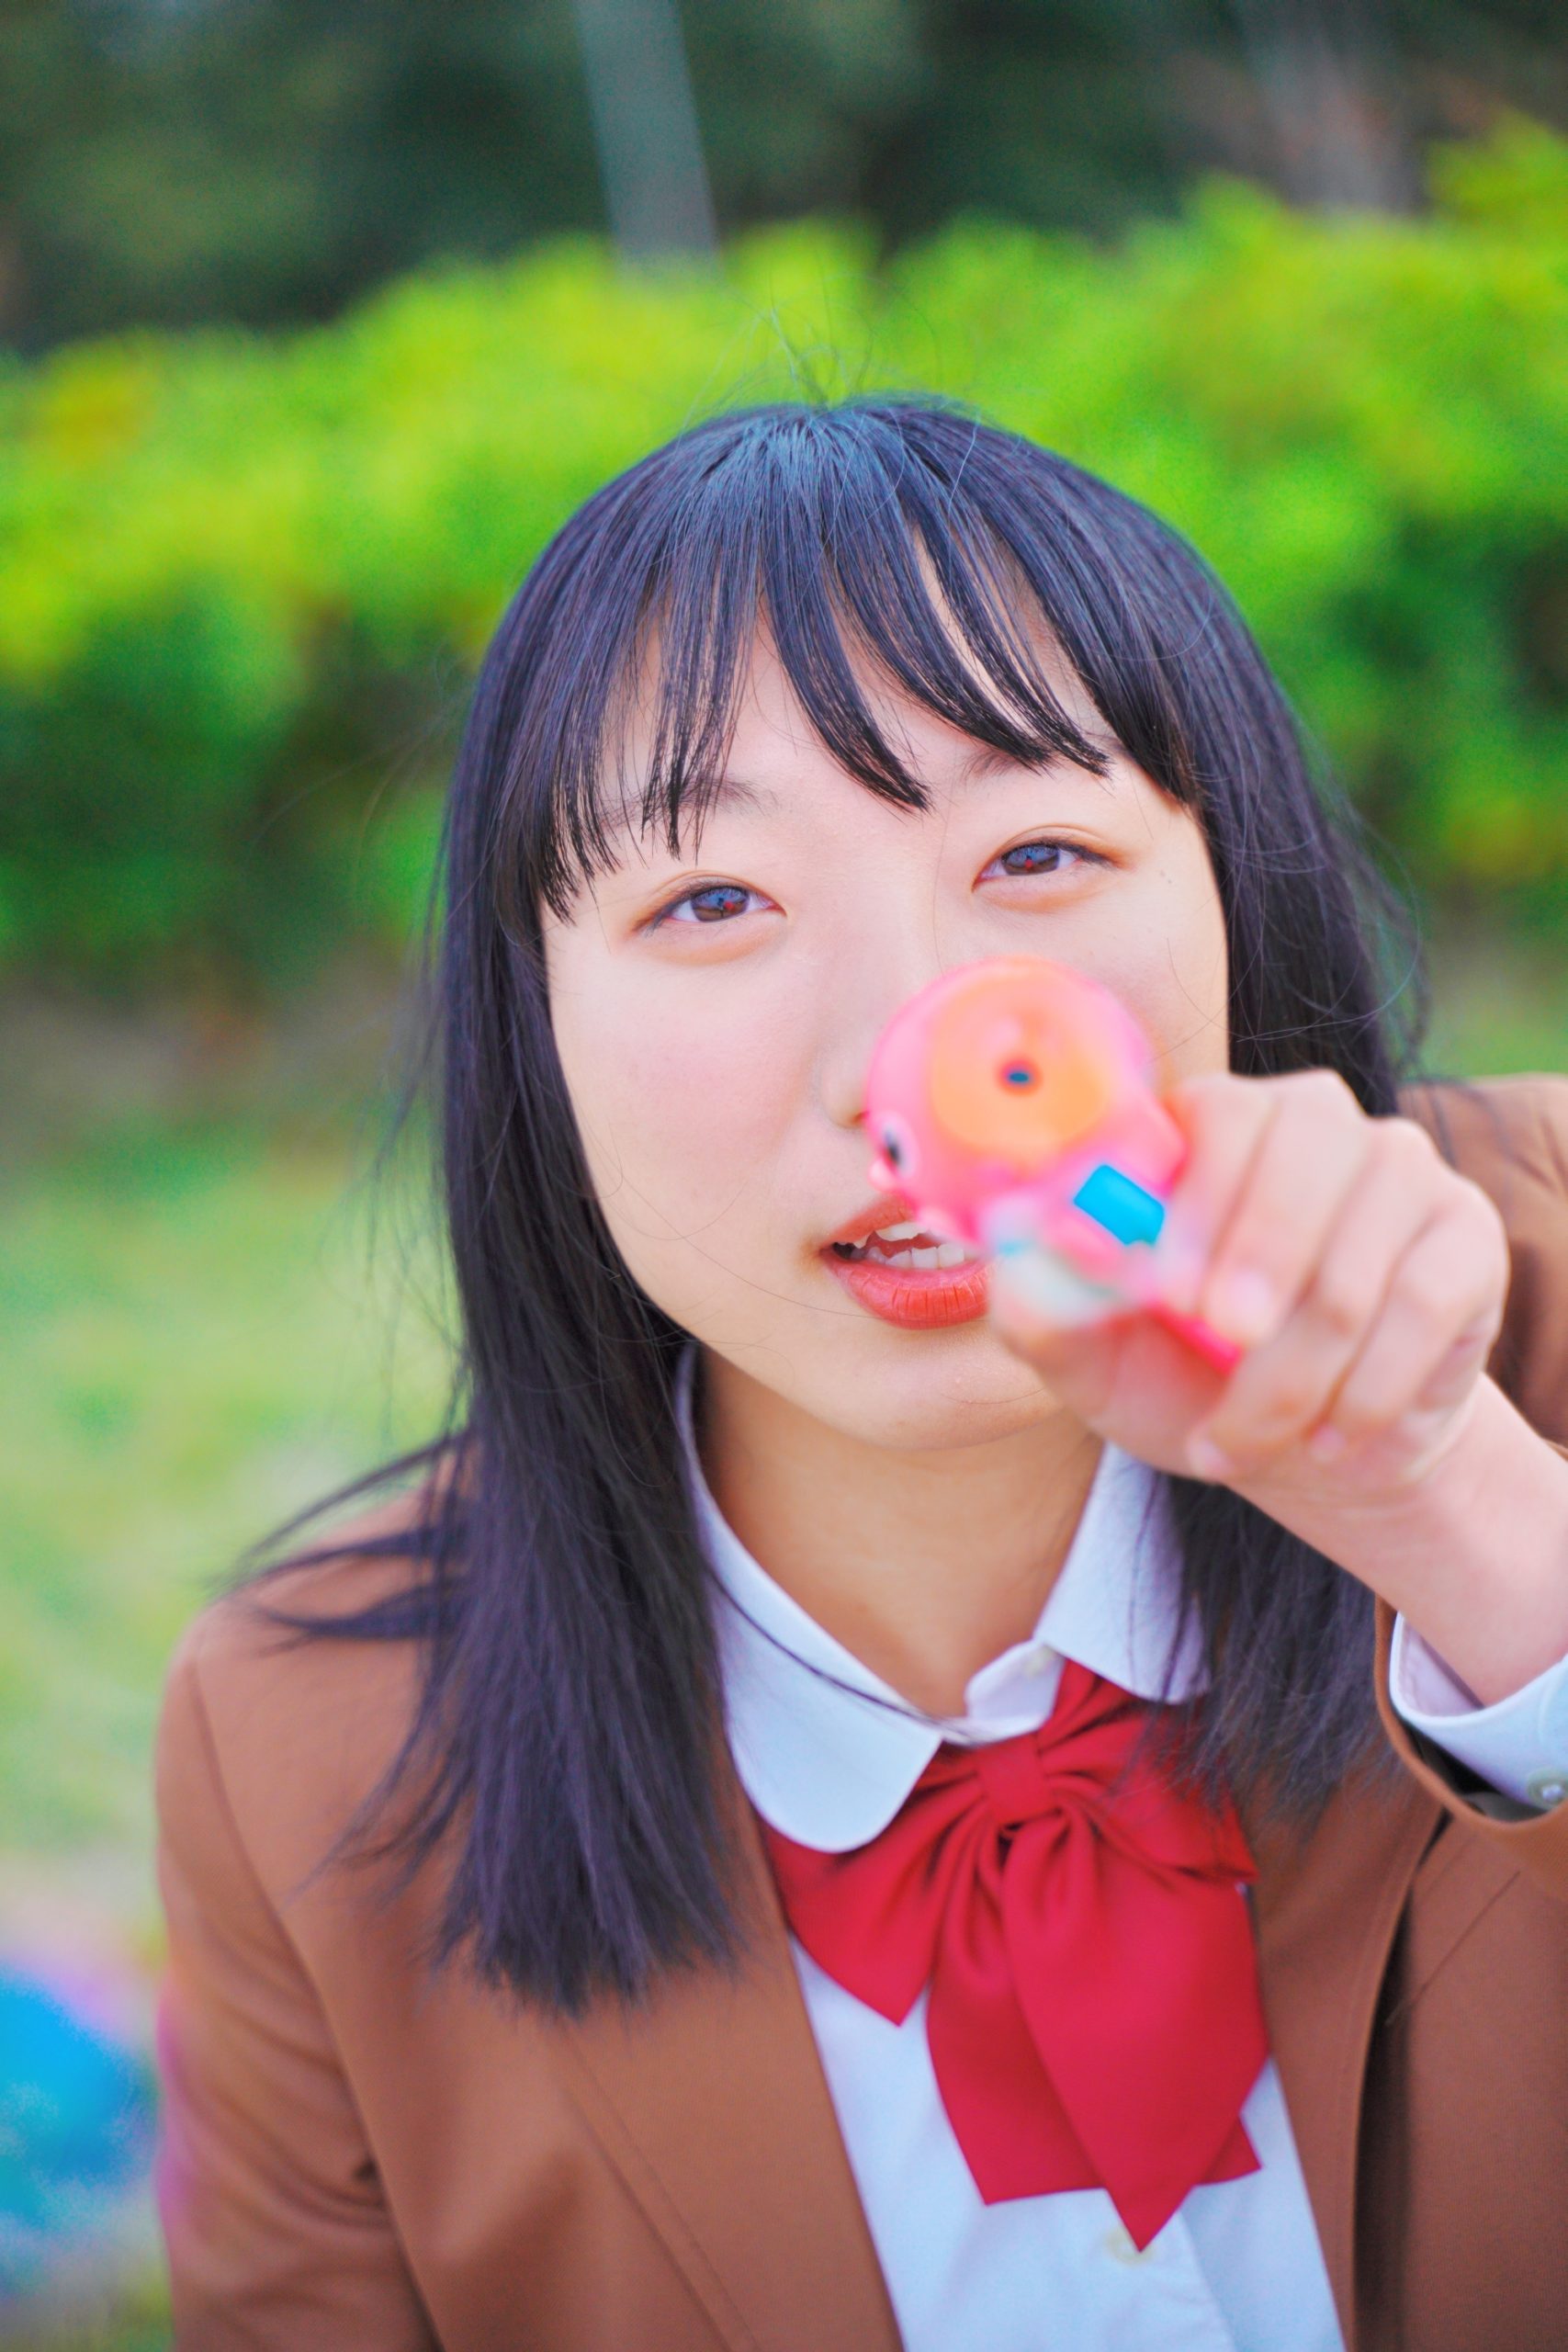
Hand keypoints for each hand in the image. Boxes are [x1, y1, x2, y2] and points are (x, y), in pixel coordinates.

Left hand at [993, 1065, 1507, 1504]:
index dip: (1193, 1196)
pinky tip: (1330, 1437)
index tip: (1165, 1286)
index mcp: (1207, 1127)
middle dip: (1257, 1261)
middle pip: (1299, 1153)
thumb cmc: (1186, 1384)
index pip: (1209, 1113)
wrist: (1306, 1448)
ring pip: (1352, 1260)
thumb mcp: (1095, 1365)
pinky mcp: (1464, 1235)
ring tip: (1244, 1442)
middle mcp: (1309, 1121)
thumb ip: (1043, 1309)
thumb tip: (1016, 1251)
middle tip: (1224, 1342)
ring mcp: (1397, 1170)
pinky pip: (1422, 1304)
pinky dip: (1366, 1392)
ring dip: (1294, 1375)